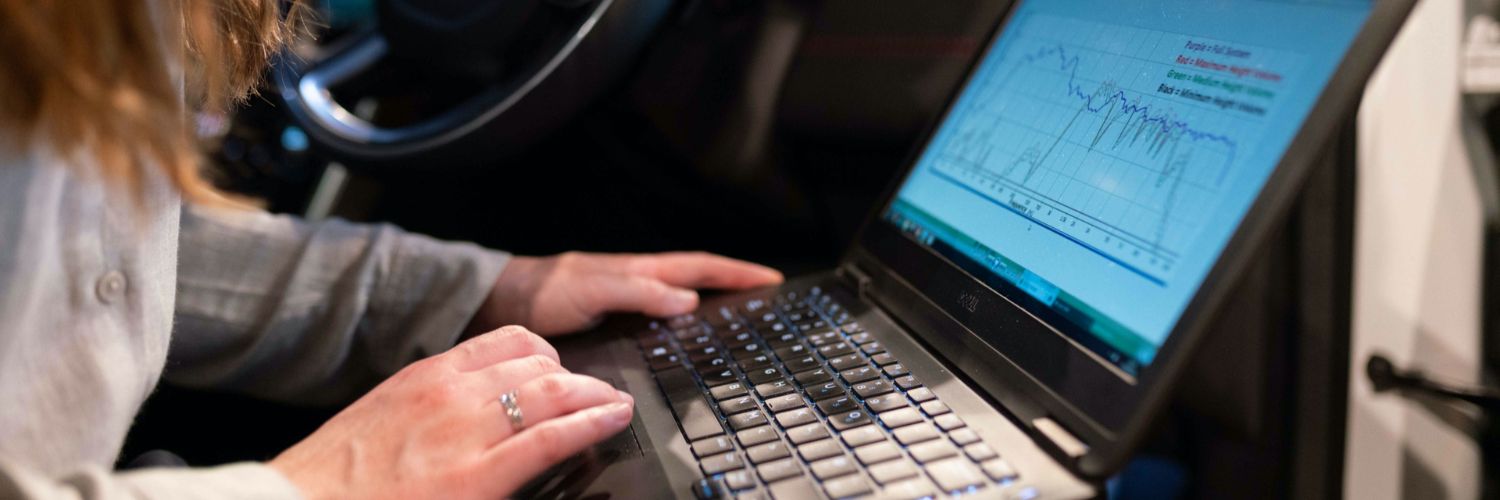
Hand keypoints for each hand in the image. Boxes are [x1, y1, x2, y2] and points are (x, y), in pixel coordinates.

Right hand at [269, 326, 634, 499]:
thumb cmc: (333, 481)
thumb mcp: (385, 422)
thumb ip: (431, 409)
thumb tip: (474, 414)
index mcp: (426, 376)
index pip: (508, 341)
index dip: (548, 356)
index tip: (563, 371)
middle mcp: (450, 393)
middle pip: (540, 363)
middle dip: (577, 378)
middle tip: (597, 394)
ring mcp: (466, 433)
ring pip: (554, 391)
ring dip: (593, 396)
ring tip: (613, 405)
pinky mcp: (479, 478)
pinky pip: (552, 437)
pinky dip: (593, 422)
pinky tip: (613, 418)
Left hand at [472, 251, 783, 335]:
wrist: (505, 302)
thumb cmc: (545, 290)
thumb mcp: (594, 289)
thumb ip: (639, 292)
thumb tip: (688, 300)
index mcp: (641, 270)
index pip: (701, 267)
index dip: (737, 273)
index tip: (771, 279)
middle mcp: (640, 281)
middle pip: (699, 278)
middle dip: (736, 282)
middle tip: (769, 292)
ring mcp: (629, 298)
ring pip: (683, 295)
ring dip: (714, 298)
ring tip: (742, 309)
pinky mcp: (616, 317)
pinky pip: (662, 315)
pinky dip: (685, 319)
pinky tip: (688, 336)